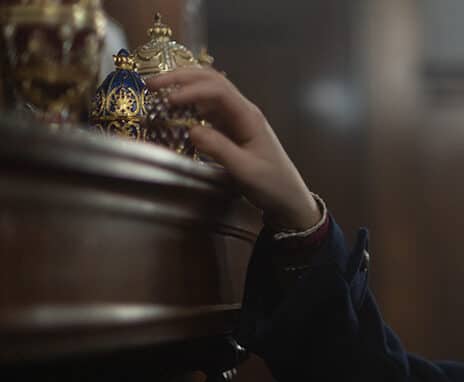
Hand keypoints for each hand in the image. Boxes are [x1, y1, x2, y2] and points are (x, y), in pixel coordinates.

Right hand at [145, 68, 320, 230]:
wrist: (289, 199)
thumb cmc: (273, 185)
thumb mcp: (246, 170)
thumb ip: (219, 149)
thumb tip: (191, 129)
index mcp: (249, 116)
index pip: (218, 90)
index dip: (191, 90)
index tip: (168, 100)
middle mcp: (241, 112)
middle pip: (211, 81)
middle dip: (181, 78)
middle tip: (151, 83)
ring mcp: (234, 120)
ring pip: (206, 92)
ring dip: (182, 87)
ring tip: (156, 91)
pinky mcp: (228, 130)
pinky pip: (205, 110)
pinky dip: (186, 106)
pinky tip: (170, 110)